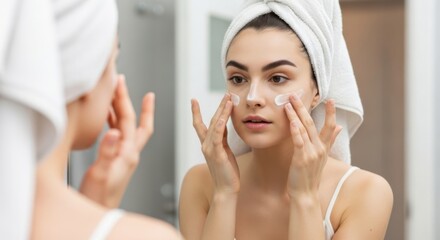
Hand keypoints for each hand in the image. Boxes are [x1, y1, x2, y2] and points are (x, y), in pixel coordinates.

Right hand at [79, 75, 154, 207]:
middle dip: (127, 100)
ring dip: (120, 109)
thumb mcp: (101, 174)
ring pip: (125, 126)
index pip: (132, 121)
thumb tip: (114, 132)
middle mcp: (129, 152)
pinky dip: (112, 122)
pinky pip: (117, 134)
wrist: (100, 212)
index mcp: (128, 153)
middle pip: (132, 120)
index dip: (133, 102)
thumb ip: (107, 153)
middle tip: (121, 83)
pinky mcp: (115, 159)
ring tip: (113, 94)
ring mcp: (123, 155)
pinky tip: (105, 118)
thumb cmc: (100, 198)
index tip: (132, 86)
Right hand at [191, 94, 239, 194]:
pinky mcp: (217, 153)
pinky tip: (225, 114)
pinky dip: (220, 123)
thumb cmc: (226, 173)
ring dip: (222, 110)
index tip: (193, 101)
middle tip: (225, 93)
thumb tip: (222, 125)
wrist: (226, 190)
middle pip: (211, 121)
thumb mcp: (224, 151)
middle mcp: (206, 145)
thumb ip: (221, 139)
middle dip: (219, 106)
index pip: (200, 125)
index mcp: (207, 145)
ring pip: (215, 124)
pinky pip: (217, 134)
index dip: (196, 112)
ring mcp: (210, 149)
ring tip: (228, 98)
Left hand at [284, 96, 341, 196]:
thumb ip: (330, 141)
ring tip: (289, 102)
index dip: (331, 113)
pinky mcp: (301, 158)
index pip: (330, 126)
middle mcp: (319, 148)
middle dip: (304, 108)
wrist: (305, 194)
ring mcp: (311, 153)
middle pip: (313, 123)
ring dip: (296, 114)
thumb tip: (339, 127)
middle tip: (297, 94)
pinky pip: (298, 141)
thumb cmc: (310, 175)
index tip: (331, 100)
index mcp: (324, 148)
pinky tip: (292, 120)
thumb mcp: (322, 157)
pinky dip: (295, 129)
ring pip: (304, 129)